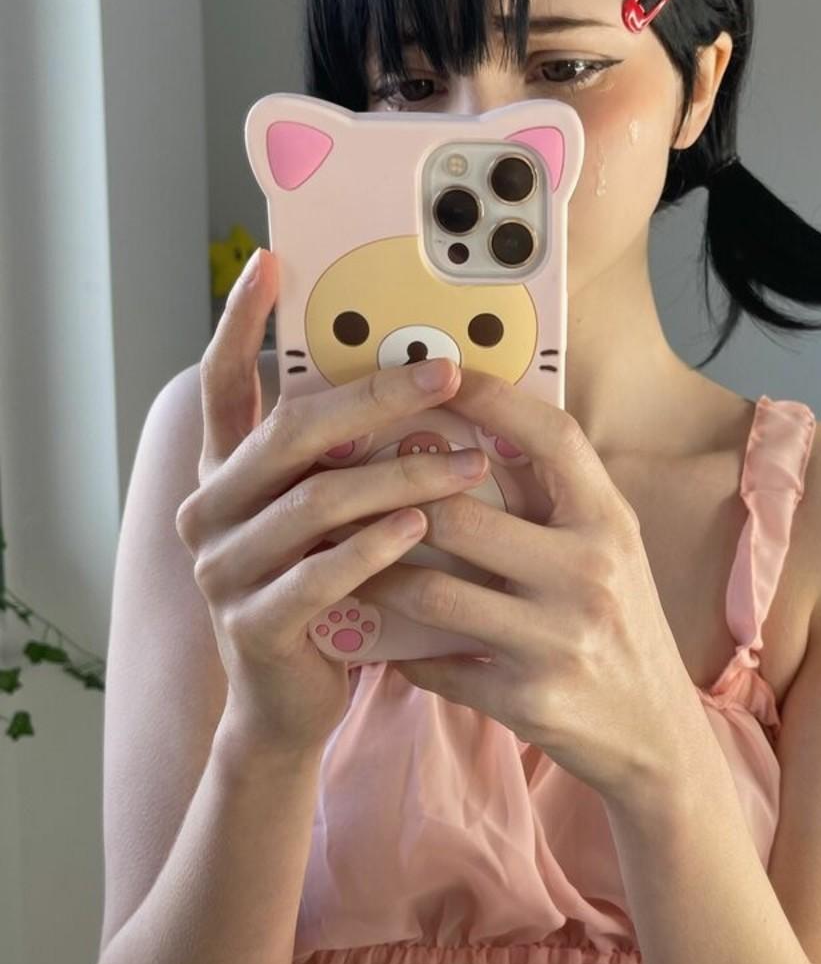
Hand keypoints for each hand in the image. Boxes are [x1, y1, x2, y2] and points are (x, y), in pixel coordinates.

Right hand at [174, 248, 484, 758]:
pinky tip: (421, 530)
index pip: (223, 384)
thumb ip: (342, 456)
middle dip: (374, 397)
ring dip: (399, 478)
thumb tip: (416, 376)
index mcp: (227, 473)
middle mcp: (211, 510)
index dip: (240, 322)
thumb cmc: (327, 590)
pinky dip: (373, 548)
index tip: (267, 261)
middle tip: (444, 373)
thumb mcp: (327, 515)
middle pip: (292, 433)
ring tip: (466, 464)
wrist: (290, 702)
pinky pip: (319, 574)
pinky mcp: (253, 625)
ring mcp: (223, 570)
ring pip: (316, 502)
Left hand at [365, 366, 701, 801]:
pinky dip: (400, 651)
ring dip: (374, 577)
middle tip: (344, 487)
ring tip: (343, 561)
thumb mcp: (608, 550)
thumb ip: (554, 497)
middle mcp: (589, 574)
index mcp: (610, 523)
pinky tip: (379, 638)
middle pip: (459, 517)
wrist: (657, 738)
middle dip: (391, 503)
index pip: (552, 438)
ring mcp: (558, 641)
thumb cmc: (619, 624)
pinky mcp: (528, 702)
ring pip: (429, 594)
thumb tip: (474, 425)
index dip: (493, 397)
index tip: (440, 370)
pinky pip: (434, 665)